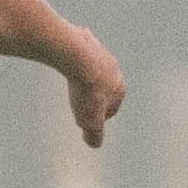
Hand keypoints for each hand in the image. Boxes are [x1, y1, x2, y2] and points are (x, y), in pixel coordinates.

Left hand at [60, 31, 125, 150]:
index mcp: (120, 88)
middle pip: (104, 88)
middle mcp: (115, 70)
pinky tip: (67, 61)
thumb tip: (95, 145)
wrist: (76, 56)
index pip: (112, 108)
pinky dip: (76, 59)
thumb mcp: (90, 120)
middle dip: (93, 96)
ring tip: (73, 84)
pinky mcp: (87, 42)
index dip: (98, 117)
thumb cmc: (85, 90)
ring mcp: (102, 54)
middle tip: (79, 103)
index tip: (85, 121)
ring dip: (86, 78)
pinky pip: (82, 53)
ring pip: (94, 70)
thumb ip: (94, 134)